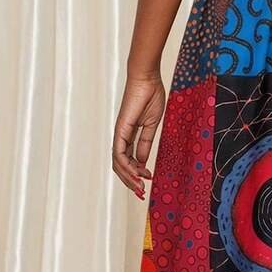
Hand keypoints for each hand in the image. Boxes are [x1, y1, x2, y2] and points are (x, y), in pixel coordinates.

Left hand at [112, 73, 165, 198]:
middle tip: (141, 191)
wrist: (147, 79)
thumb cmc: (151, 96)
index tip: (149, 179)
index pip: (130, 159)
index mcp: (131, 134)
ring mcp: (120, 133)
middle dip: (130, 180)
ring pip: (118, 163)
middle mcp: (122, 136)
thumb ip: (146, 143)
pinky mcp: (121, 130)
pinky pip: (120, 153)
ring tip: (139, 187)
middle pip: (121, 165)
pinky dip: (126, 166)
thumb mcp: (152, 124)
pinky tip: (136, 174)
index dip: (137, 172)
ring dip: (128, 177)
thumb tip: (142, 161)